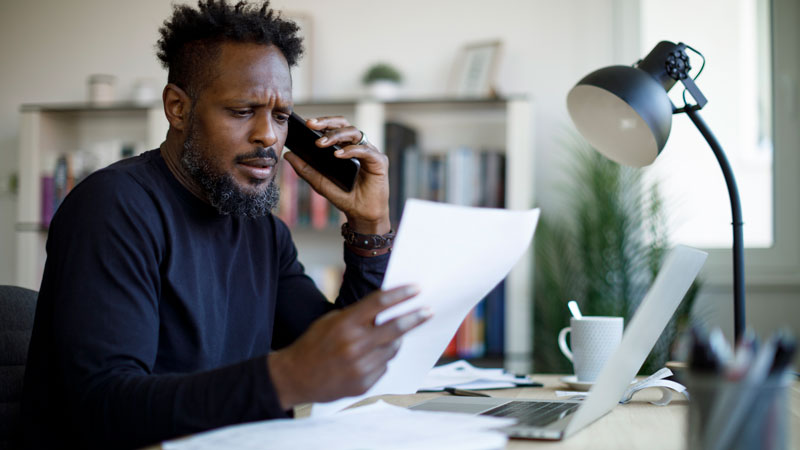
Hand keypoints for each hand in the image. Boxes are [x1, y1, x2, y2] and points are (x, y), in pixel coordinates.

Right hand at [267, 285, 429, 408]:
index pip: (379, 303)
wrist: (295, 377)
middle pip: (395, 328)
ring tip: (386, 338)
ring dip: (394, 341)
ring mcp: (360, 367)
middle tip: (428, 311)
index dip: (401, 294)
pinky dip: (381, 360)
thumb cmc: (313, 345)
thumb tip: (386, 310)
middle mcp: (354, 345)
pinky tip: (367, 359)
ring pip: (393, 349)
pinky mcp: (363, 384)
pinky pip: (383, 367)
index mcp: (345, 324)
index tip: (417, 289)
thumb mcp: (330, 321)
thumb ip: (357, 316)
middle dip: (415, 317)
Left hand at [283, 116, 390, 233]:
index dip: (322, 122)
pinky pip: (365, 150)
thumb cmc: (344, 196)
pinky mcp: (379, 161)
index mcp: (346, 147)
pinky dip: (351, 150)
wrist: (361, 214)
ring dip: (336, 135)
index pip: (334, 127)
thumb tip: (287, 155)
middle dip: (327, 122)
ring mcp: (369, 152)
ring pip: (354, 133)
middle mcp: (358, 146)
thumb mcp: (319, 182)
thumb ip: (305, 169)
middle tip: (311, 125)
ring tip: (321, 143)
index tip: (306, 123)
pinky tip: (338, 155)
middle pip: (344, 124)